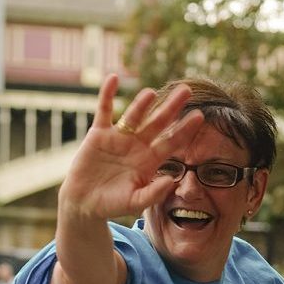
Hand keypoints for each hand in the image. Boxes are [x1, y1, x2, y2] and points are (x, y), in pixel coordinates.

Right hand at [59, 76, 202, 220]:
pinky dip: (107, 94)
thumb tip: (171, 181)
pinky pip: (104, 110)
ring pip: (134, 115)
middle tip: (186, 90)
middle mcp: (138, 145)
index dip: (185, 130)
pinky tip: (113, 78)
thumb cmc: (112, 204)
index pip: (172, 142)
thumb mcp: (134, 203)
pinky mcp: (99, 133)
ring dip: (142, 103)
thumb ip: (153, 194)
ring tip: (151, 93)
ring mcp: (119, 137)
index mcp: (150, 160)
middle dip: (171, 108)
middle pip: (158, 122)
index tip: (199, 116)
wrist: (84, 203)